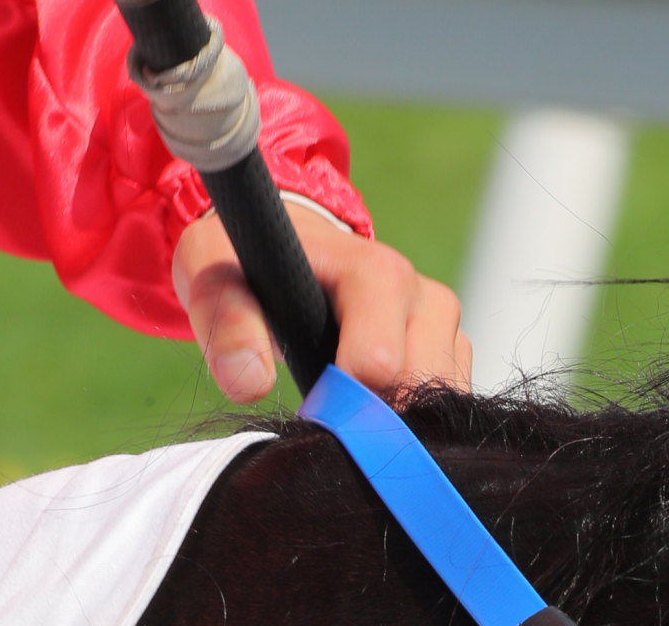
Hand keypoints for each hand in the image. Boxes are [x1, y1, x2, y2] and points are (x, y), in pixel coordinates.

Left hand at [173, 204, 469, 404]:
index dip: (342, 399)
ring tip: (345, 402)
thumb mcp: (218, 278)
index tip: (309, 406)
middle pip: (419, 391)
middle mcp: (421, 295)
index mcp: (375, 272)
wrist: (283, 247)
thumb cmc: (250, 261)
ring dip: (396, 421)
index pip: (381, 361)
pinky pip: (449, 407)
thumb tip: (249, 385)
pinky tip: (373, 406)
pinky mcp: (450, 350)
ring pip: (441, 404)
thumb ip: (228, 325)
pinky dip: (416, 422)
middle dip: (373, 416)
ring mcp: (441, 325)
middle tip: (326, 409)